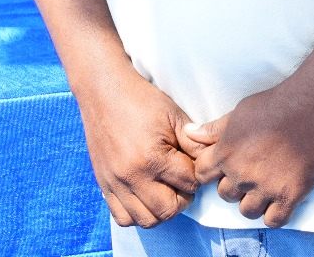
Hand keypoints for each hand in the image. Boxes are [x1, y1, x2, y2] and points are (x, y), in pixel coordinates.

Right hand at [76, 62, 201, 227]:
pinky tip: (145, 197)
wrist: (104, 92)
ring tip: (166, 191)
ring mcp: (116, 184)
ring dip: (162, 210)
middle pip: (168, 209)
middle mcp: (132, 176)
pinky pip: (123, 218)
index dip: (196, 175)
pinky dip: (137, 214)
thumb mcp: (173, 115)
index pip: (188, 183)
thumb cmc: (141, 100)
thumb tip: (209, 161)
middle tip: (183, 182)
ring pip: (146, 220)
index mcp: (153, 157)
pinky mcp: (104, 186)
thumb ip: (193, 142)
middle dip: (182, 198)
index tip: (194, 166)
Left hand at [186, 81, 313, 227]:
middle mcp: (242, 173)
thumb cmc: (274, 104)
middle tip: (251, 170)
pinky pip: (274, 220)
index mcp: (226, 152)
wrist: (312, 104)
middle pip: (225, 195)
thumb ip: (213, 129)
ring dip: (254, 200)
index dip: (211, 171)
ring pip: (247, 211)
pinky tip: (280, 197)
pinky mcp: (290, 195)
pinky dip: (275, 213)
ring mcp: (266, 187)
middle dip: (234, 185)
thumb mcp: (239, 112)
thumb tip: (189, 133)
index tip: (224, 166)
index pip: (201, 175)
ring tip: (265, 184)